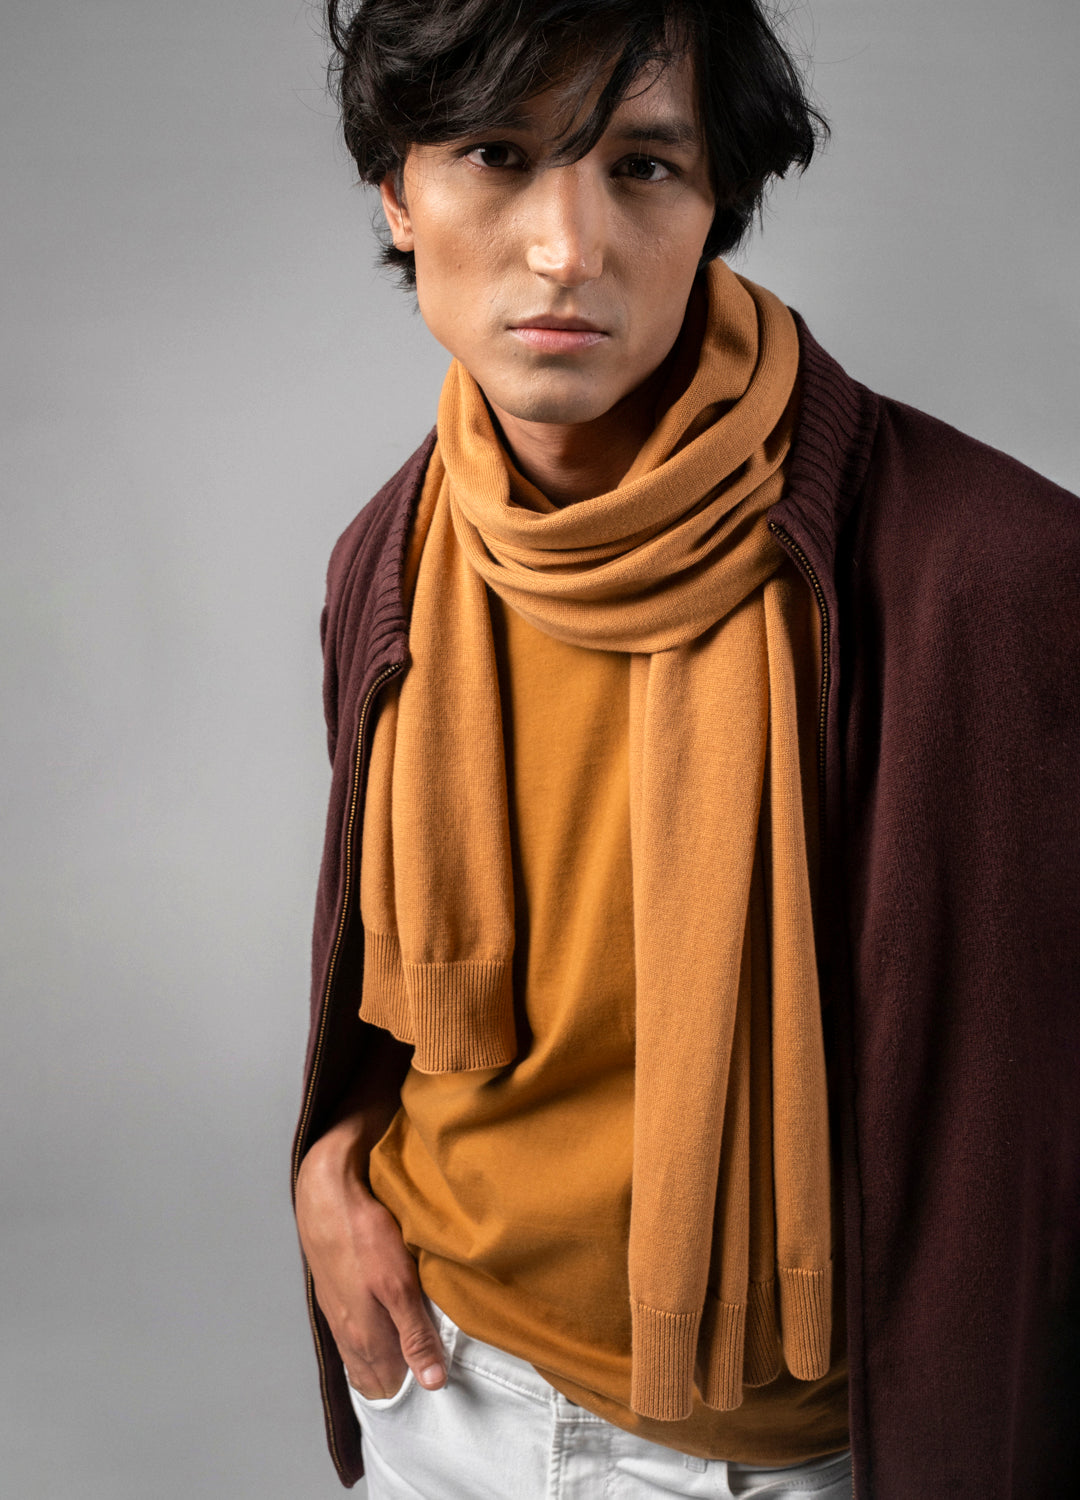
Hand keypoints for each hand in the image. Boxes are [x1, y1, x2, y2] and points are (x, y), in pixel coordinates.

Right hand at [295, 1112, 446, 1399]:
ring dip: (388, 1362)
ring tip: (413, 1357)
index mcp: (366, 1338)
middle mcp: (349, 1336)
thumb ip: (416, 1334)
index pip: (392, 1388)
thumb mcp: (400, 1285)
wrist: (327, 1197)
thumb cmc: (364, 1236)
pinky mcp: (337, 1298)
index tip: (440, 1382)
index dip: (415, 1389)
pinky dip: (374, 1344)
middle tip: (431, 1373)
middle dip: (402, 1382)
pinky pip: (356, 1337)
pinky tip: (387, 1332)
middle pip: (377, 1379)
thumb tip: (432, 1383)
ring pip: (364, 1359)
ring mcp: (340, 1317)